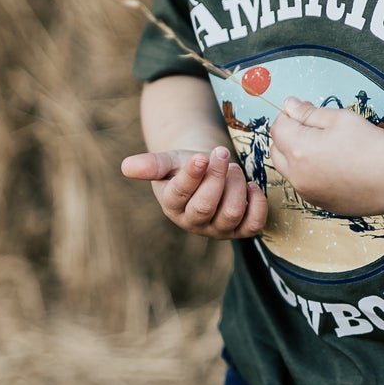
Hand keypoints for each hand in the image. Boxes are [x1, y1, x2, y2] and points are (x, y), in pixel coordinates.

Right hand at [120, 146, 267, 238]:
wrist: (207, 171)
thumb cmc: (184, 165)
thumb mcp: (168, 160)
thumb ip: (150, 164)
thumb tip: (126, 167)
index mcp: (172, 205)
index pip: (180, 194)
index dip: (192, 176)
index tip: (200, 156)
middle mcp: (194, 222)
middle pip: (206, 206)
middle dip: (217, 177)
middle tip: (221, 154)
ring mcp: (218, 229)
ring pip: (231, 213)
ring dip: (236, 185)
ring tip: (233, 168)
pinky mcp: (241, 230)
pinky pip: (254, 224)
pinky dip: (257, 203)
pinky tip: (250, 186)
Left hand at [269, 98, 383, 215]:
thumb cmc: (372, 146)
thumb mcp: (340, 119)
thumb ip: (309, 113)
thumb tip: (289, 105)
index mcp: (300, 150)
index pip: (278, 127)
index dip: (290, 116)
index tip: (306, 111)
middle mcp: (297, 175)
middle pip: (276, 150)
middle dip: (287, 136)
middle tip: (314, 128)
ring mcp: (307, 192)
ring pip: (288, 170)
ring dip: (296, 156)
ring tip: (325, 148)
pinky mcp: (319, 204)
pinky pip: (303, 184)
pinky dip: (308, 173)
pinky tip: (333, 166)